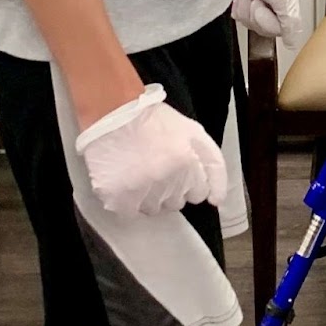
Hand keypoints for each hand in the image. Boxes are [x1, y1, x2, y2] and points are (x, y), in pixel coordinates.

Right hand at [75, 86, 227, 216]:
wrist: (110, 113)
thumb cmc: (152, 120)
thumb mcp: (192, 131)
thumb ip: (212, 163)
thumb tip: (216, 199)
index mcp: (188, 162)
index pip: (201, 192)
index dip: (196, 183)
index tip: (192, 179)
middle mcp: (168, 180)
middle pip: (178, 202)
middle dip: (173, 189)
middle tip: (158, 168)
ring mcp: (142, 192)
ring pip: (155, 209)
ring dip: (151, 196)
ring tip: (140, 172)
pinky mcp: (119, 199)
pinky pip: (132, 213)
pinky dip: (129, 202)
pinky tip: (126, 182)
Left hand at [231, 0, 302, 47]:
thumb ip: (291, 20)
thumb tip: (292, 41)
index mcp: (289, 3)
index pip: (280, 30)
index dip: (268, 22)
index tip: (262, 8)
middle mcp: (275, 5)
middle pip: (265, 28)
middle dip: (255, 16)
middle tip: (254, 1)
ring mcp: (259, 4)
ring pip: (252, 24)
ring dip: (245, 11)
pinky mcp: (245, 3)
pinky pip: (241, 17)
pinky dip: (238, 9)